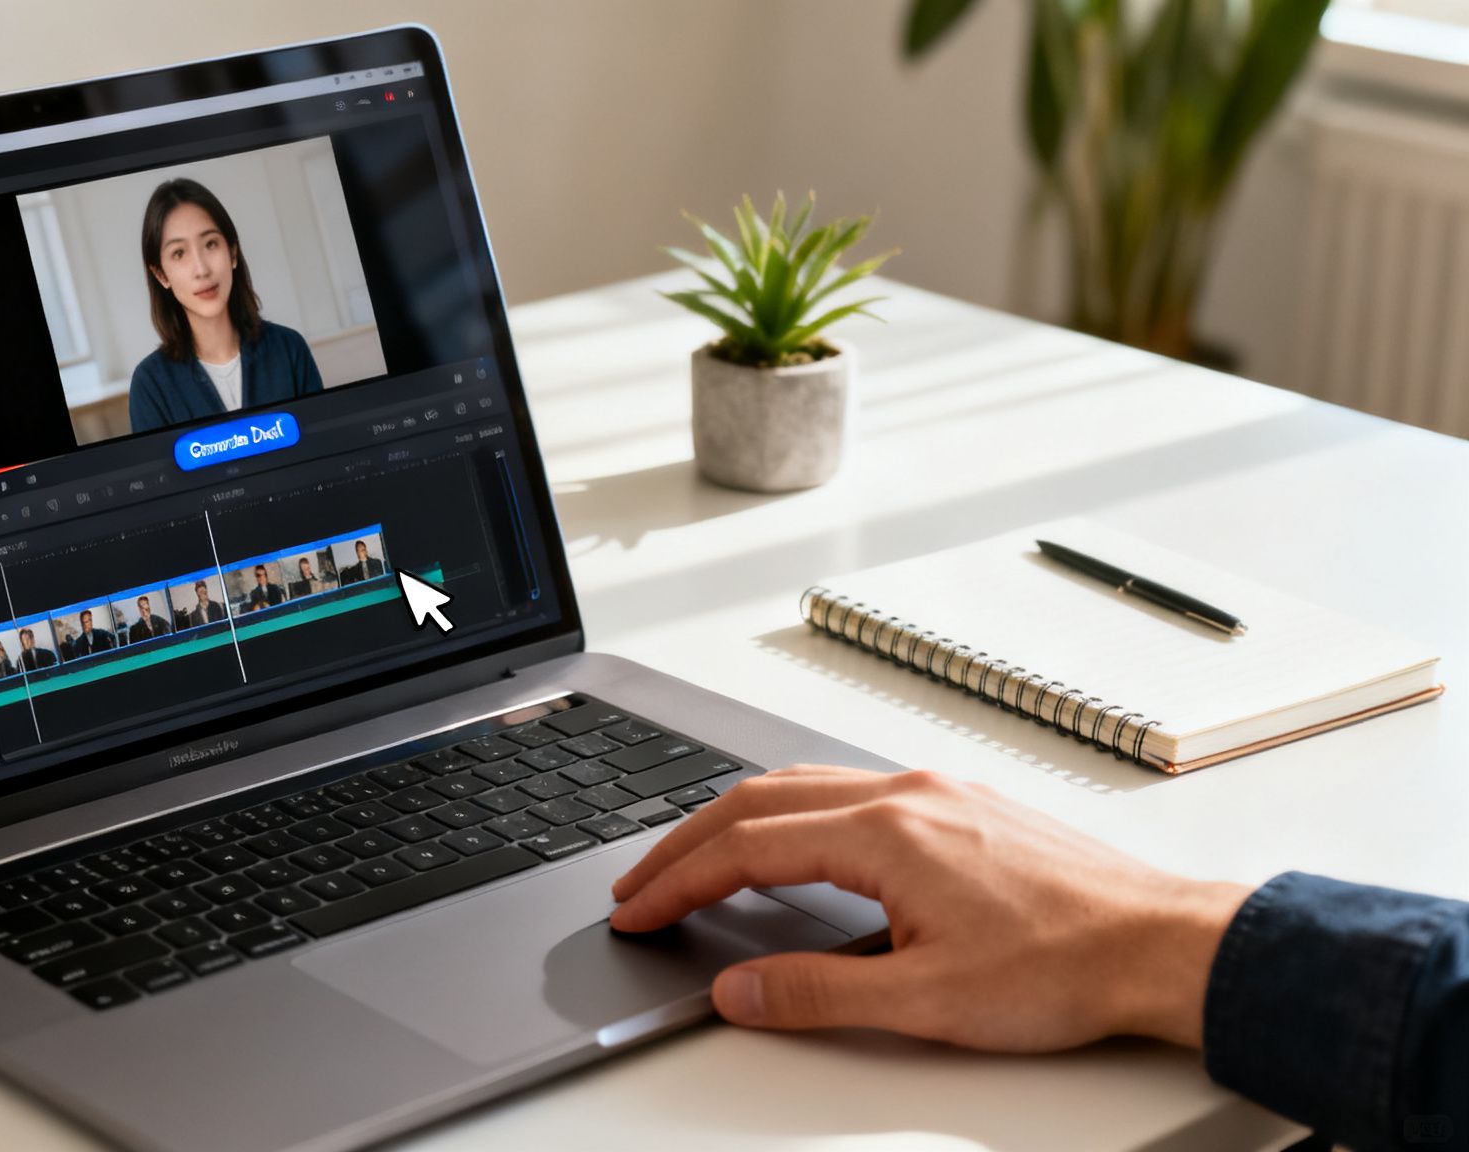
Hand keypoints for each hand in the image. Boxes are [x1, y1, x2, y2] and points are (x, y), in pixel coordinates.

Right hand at [609, 765, 1250, 1051]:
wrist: (1162, 945)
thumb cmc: (1066, 967)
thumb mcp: (926, 1001)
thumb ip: (817, 993)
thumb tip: (739, 987)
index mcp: (886, 832)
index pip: (747, 847)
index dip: (678, 881)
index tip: (637, 910)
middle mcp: (904, 795)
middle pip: (758, 800)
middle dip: (685, 844)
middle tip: (638, 884)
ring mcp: (934, 793)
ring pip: (801, 784)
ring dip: (735, 821)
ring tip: (693, 860)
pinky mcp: (960, 805)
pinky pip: (846, 787)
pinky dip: (789, 812)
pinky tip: (790, 841)